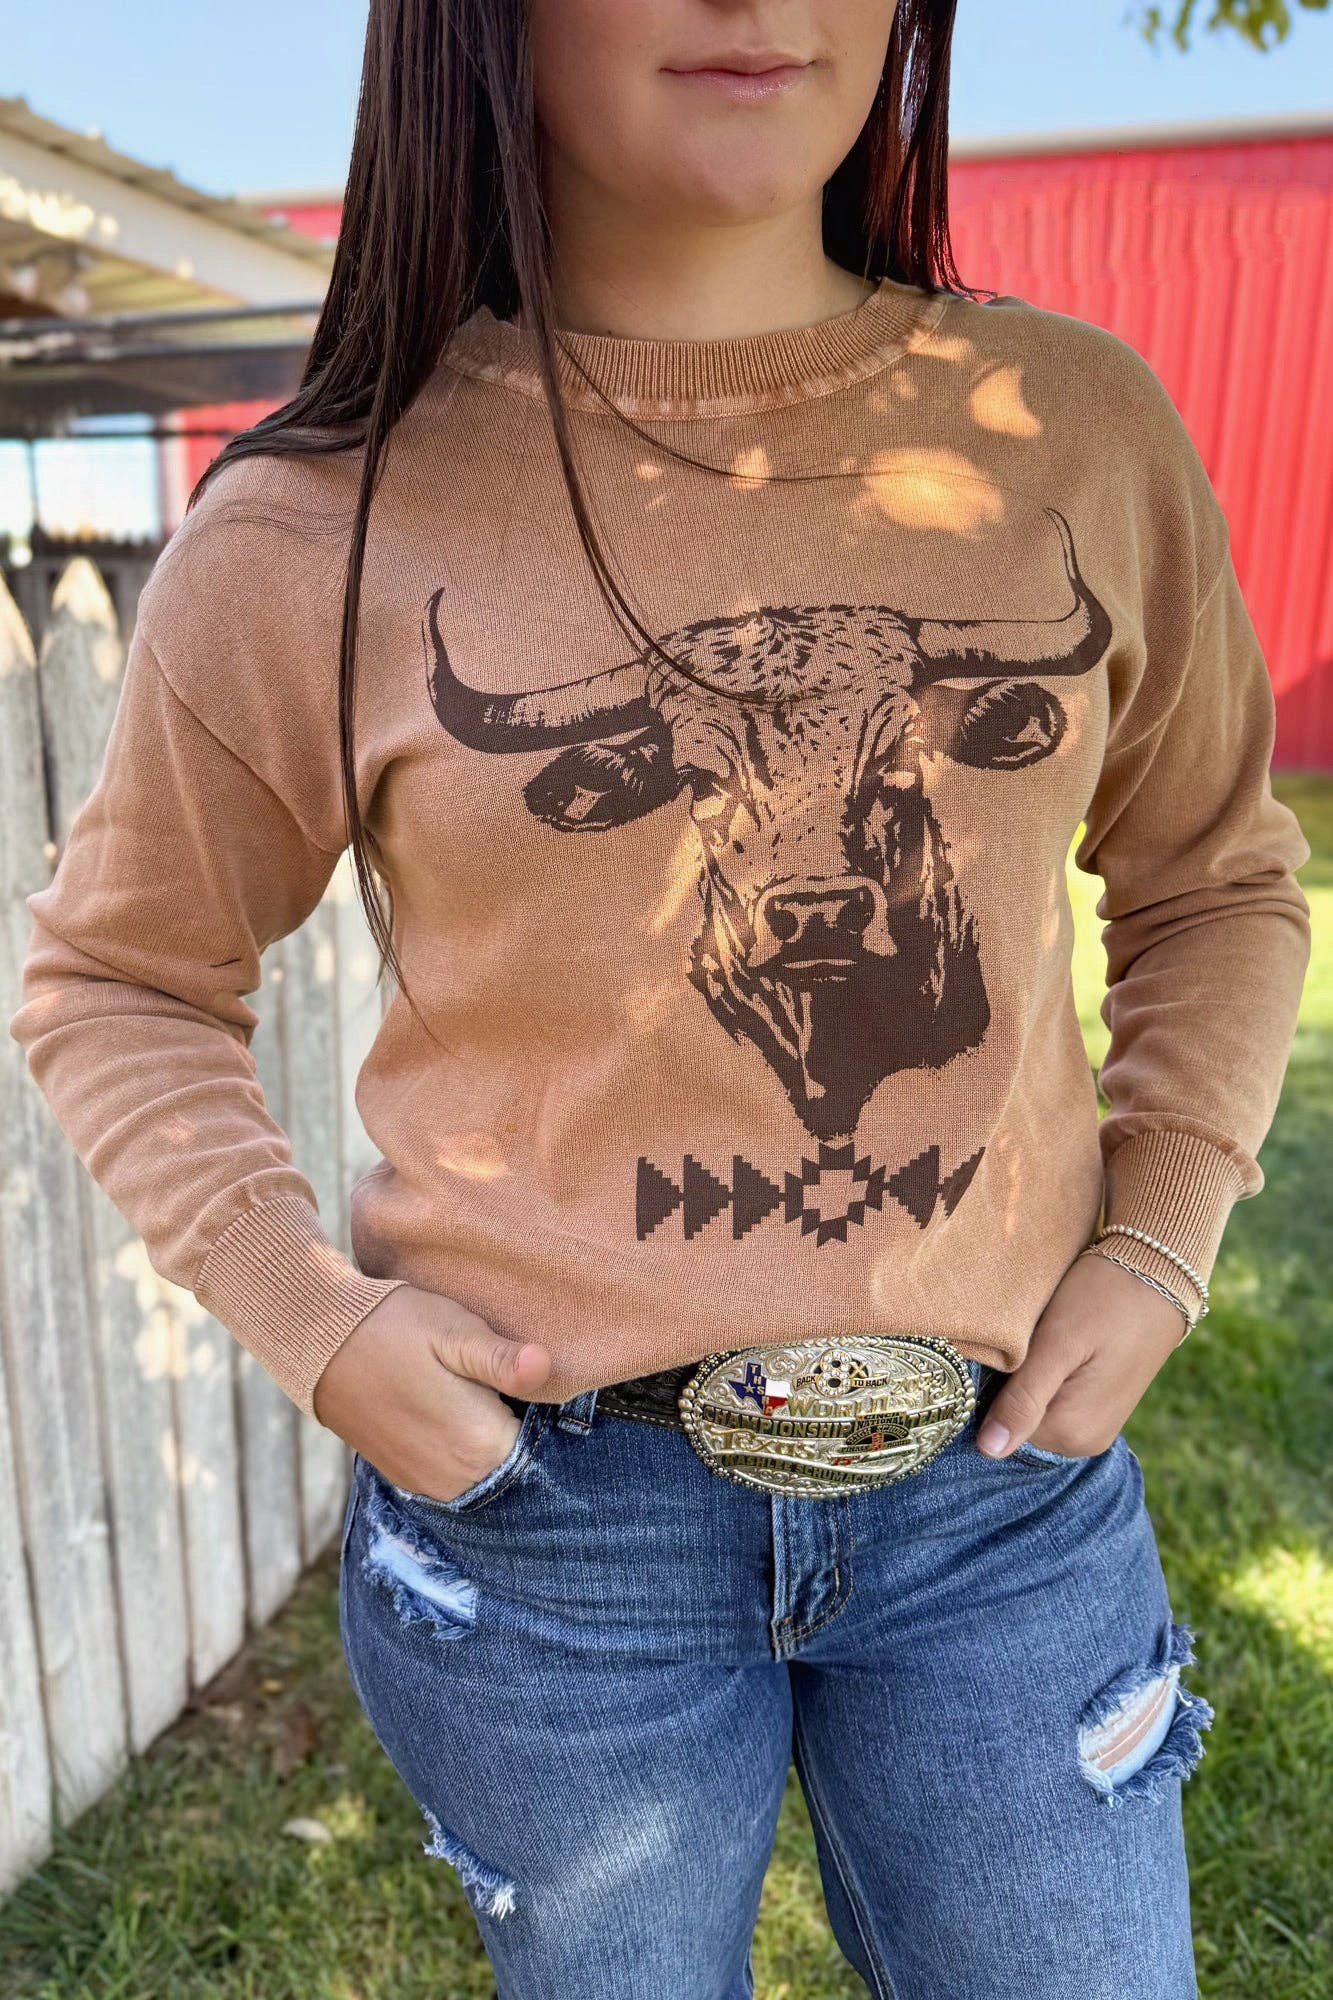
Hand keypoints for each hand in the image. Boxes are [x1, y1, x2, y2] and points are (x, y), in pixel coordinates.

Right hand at [311, 1286, 552, 1500]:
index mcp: (479, 1446)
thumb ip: (501, 1358)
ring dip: (494, 1445)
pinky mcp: (407, 1479)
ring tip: (484, 1398)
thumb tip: (545, 1366)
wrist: (320, 1342)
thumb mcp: (453, 1330)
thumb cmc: (394, 1328)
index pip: (545, 1451)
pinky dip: (465, 1453)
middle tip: (508, 1387)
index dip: (548, 1418)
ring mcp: (429, 1485)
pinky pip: (457, 1477)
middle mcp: (457, 1480)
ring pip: (488, 1475)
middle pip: (518, 1466)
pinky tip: (458, 1415)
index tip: (538, 1387)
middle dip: (523, 1433)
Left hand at [976, 1250, 1188, 1459]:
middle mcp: (1086, 1441)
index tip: (1016, 1350)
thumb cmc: (1104, 1300)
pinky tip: (1065, 1348)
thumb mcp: (1056, 1345)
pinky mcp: (1101, 1405)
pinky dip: (1050, 1375)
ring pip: (1036, 1407)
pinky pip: (1057, 1399)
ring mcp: (1097, 1425)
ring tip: (1055, 1341)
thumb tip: (989, 1450)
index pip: (1001, 1424)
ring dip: (1032, 1377)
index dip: (997, 1385)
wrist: (1159, 1276)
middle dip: (1016, 1382)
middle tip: (1039, 1340)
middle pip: (1020, 1419)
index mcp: (1071, 1433)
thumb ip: (1023, 1400)